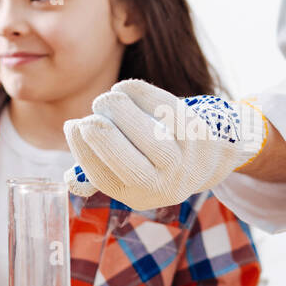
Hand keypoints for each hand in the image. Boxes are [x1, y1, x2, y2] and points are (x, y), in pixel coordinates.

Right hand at [64, 79, 266, 209]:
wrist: (213, 153)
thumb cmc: (160, 158)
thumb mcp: (133, 173)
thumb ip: (103, 173)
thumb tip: (72, 183)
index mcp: (140, 196)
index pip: (105, 179)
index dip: (83, 152)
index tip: (72, 126)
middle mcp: (165, 186)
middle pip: (133, 168)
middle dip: (105, 140)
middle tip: (88, 118)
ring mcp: (186, 161)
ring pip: (155, 141)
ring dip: (123, 115)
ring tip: (107, 100)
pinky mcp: (200, 136)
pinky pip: (170, 112)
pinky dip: (144, 96)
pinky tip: (125, 89)